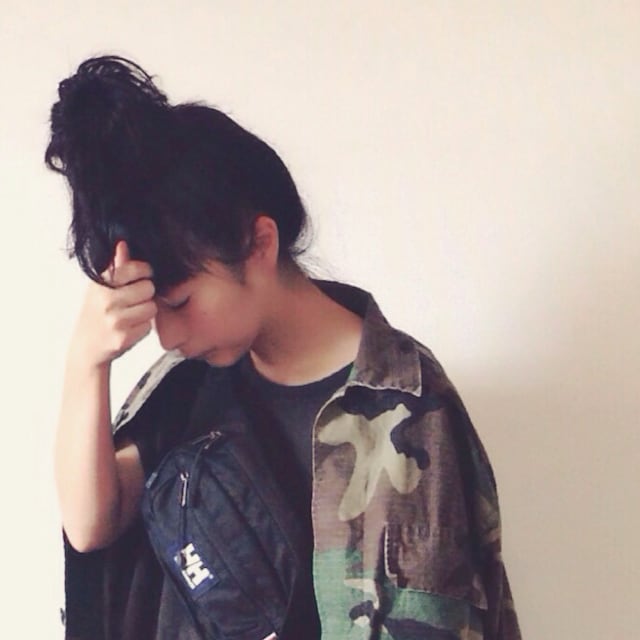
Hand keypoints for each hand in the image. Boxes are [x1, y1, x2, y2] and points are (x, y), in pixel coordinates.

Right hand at [69, 241, 156, 367]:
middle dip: (146, 294)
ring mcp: (114, 319)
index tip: (145, 275)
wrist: (86, 348)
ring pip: (151, 308)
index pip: (135, 268)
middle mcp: (106, 300)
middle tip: (135, 301)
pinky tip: (130, 329)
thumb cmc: (96, 313)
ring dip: (146, 312)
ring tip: (132, 315)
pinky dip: (143, 328)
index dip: (145, 271)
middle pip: (149, 288)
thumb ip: (115, 267)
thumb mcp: (100, 288)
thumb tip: (123, 244)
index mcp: (101, 284)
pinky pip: (148, 326)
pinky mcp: (123, 337)